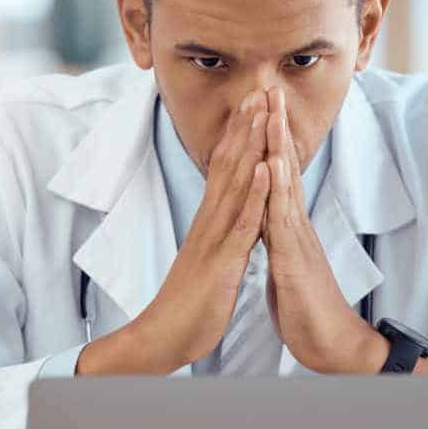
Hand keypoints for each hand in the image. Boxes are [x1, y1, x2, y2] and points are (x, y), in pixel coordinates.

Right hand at [77, 90, 270, 374]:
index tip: (252, 105)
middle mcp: (209, 222)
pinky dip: (254, 193)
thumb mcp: (207, 262)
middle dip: (245, 126)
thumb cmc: (187, 305)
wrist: (161, 338)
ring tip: (262, 111)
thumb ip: (218, 238)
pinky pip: (241, 223)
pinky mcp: (221, 260)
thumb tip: (228, 220)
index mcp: (208, 223)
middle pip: (228, 165)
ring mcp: (213, 239)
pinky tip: (265, 168)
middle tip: (258, 89)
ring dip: (250, 145)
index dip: (239, 137)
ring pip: (234, 183)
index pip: (224, 170)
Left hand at [261, 87, 384, 373]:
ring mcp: (297, 239)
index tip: (259, 106)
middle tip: (269, 86)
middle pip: (284, 166)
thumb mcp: (285, 265)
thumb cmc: (307, 309)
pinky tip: (272, 164)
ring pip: (285, 183)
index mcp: (287, 227)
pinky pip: (283, 219)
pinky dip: (277, 190)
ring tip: (271, 109)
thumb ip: (278, 239)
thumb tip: (268, 220)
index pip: (276, 174)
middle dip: (275, 126)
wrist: (331, 345)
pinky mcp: (294, 259)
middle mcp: (295, 225)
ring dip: (278, 145)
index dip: (268, 140)